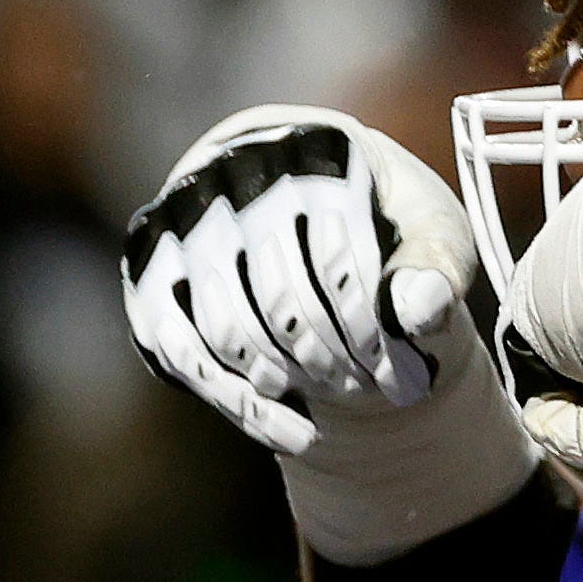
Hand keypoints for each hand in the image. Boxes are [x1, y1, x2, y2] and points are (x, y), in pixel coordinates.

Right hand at [122, 106, 539, 561]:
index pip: (337, 255)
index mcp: (304, 149)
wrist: (299, 203)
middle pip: (281, 300)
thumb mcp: (428, 225)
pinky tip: (292, 433)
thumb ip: (435, 263)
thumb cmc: (374, 216)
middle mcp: (228, 178)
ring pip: (228, 334)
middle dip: (336, 361)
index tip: (414, 375)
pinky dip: (240, 405)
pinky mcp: (147, 279)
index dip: (376, 328)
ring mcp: (177, 231)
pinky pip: (185, 356)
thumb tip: (416, 313)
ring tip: (341, 401)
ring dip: (290, 383)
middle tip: (380, 393)